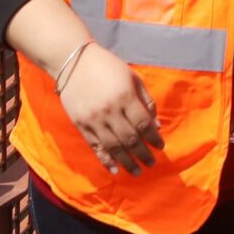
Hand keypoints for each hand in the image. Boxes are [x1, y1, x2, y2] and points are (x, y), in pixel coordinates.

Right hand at [59, 48, 165, 176]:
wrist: (73, 61)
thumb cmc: (107, 66)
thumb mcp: (132, 77)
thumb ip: (145, 100)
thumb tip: (156, 125)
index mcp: (125, 96)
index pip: (143, 124)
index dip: (153, 138)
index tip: (160, 146)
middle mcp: (110, 111)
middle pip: (130, 138)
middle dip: (143, 154)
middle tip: (151, 163)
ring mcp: (94, 119)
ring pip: (113, 146)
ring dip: (127, 162)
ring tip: (137, 172)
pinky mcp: (81, 125)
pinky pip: (95, 146)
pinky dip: (105, 160)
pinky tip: (114, 170)